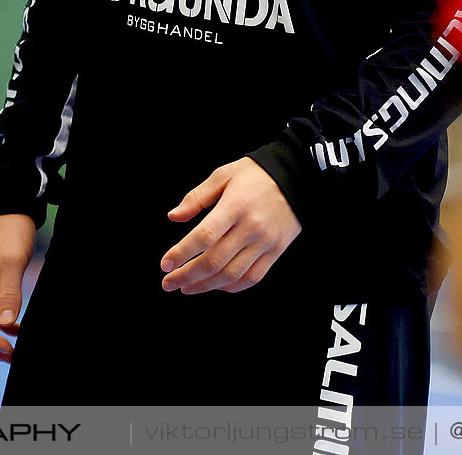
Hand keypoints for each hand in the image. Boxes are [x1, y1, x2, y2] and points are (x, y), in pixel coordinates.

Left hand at [160, 157, 300, 294]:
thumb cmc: (256, 174)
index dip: (181, 253)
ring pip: (231, 275)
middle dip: (187, 276)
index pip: (203, 236)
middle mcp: (250, 228)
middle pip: (214, 261)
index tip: (164, 264)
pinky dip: (232, 287)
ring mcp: (265, 242)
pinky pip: (253, 277)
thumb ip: (197, 197)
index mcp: (234, 206)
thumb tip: (173, 216)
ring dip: (205, 286)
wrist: (297, 177)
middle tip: (168, 283)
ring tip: (187, 288)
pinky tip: (216, 285)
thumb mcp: (223, 175)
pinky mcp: (276, 251)